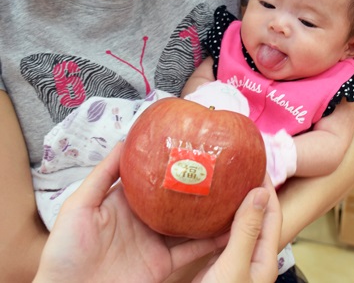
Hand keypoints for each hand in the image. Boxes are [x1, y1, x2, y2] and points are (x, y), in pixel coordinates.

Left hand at [34, 143, 280, 282]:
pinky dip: (211, 242)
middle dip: (198, 187)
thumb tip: (124, 143)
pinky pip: (192, 251)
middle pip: (177, 200)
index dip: (173, 165)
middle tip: (223, 170)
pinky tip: (229, 229)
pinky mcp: (163, 264)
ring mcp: (155, 242)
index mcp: (125, 203)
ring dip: (210, 212)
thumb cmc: (66, 251)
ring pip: (190, 224)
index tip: (194, 148)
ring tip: (233, 195)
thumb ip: (102, 175)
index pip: (154, 179)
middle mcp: (145, 220)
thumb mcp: (78, 206)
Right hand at [194, 174, 280, 282]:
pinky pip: (218, 239)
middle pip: (255, 218)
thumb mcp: (234, 265)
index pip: (272, 215)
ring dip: (232, 206)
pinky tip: (205, 213)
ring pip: (237, 227)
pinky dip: (215, 223)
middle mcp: (252, 258)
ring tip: (222, 184)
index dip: (267, 189)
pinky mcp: (215, 268)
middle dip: (250, 193)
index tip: (257, 166)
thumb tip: (260, 193)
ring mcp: (234, 263)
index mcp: (264, 258)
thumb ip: (246, 232)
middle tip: (237, 170)